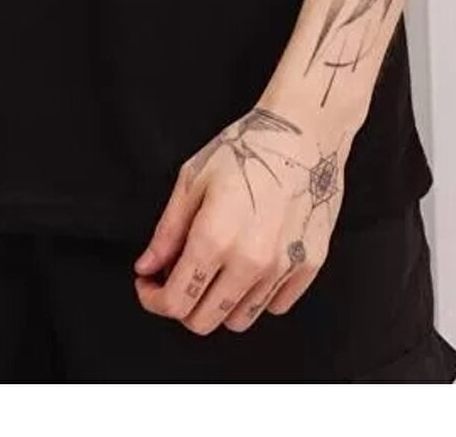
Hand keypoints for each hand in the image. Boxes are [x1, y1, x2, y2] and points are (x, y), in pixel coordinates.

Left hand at [131, 98, 348, 333]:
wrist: (304, 134)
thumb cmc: (246, 149)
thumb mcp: (192, 180)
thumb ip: (167, 231)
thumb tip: (146, 268)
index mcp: (214, 238)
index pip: (175, 302)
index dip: (153, 299)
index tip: (149, 285)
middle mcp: (249, 263)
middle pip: (204, 322)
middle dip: (183, 306)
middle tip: (179, 278)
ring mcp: (282, 269)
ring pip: (240, 321)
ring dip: (220, 305)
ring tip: (217, 271)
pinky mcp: (309, 268)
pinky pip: (275, 306)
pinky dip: (256, 296)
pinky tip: (249, 266)